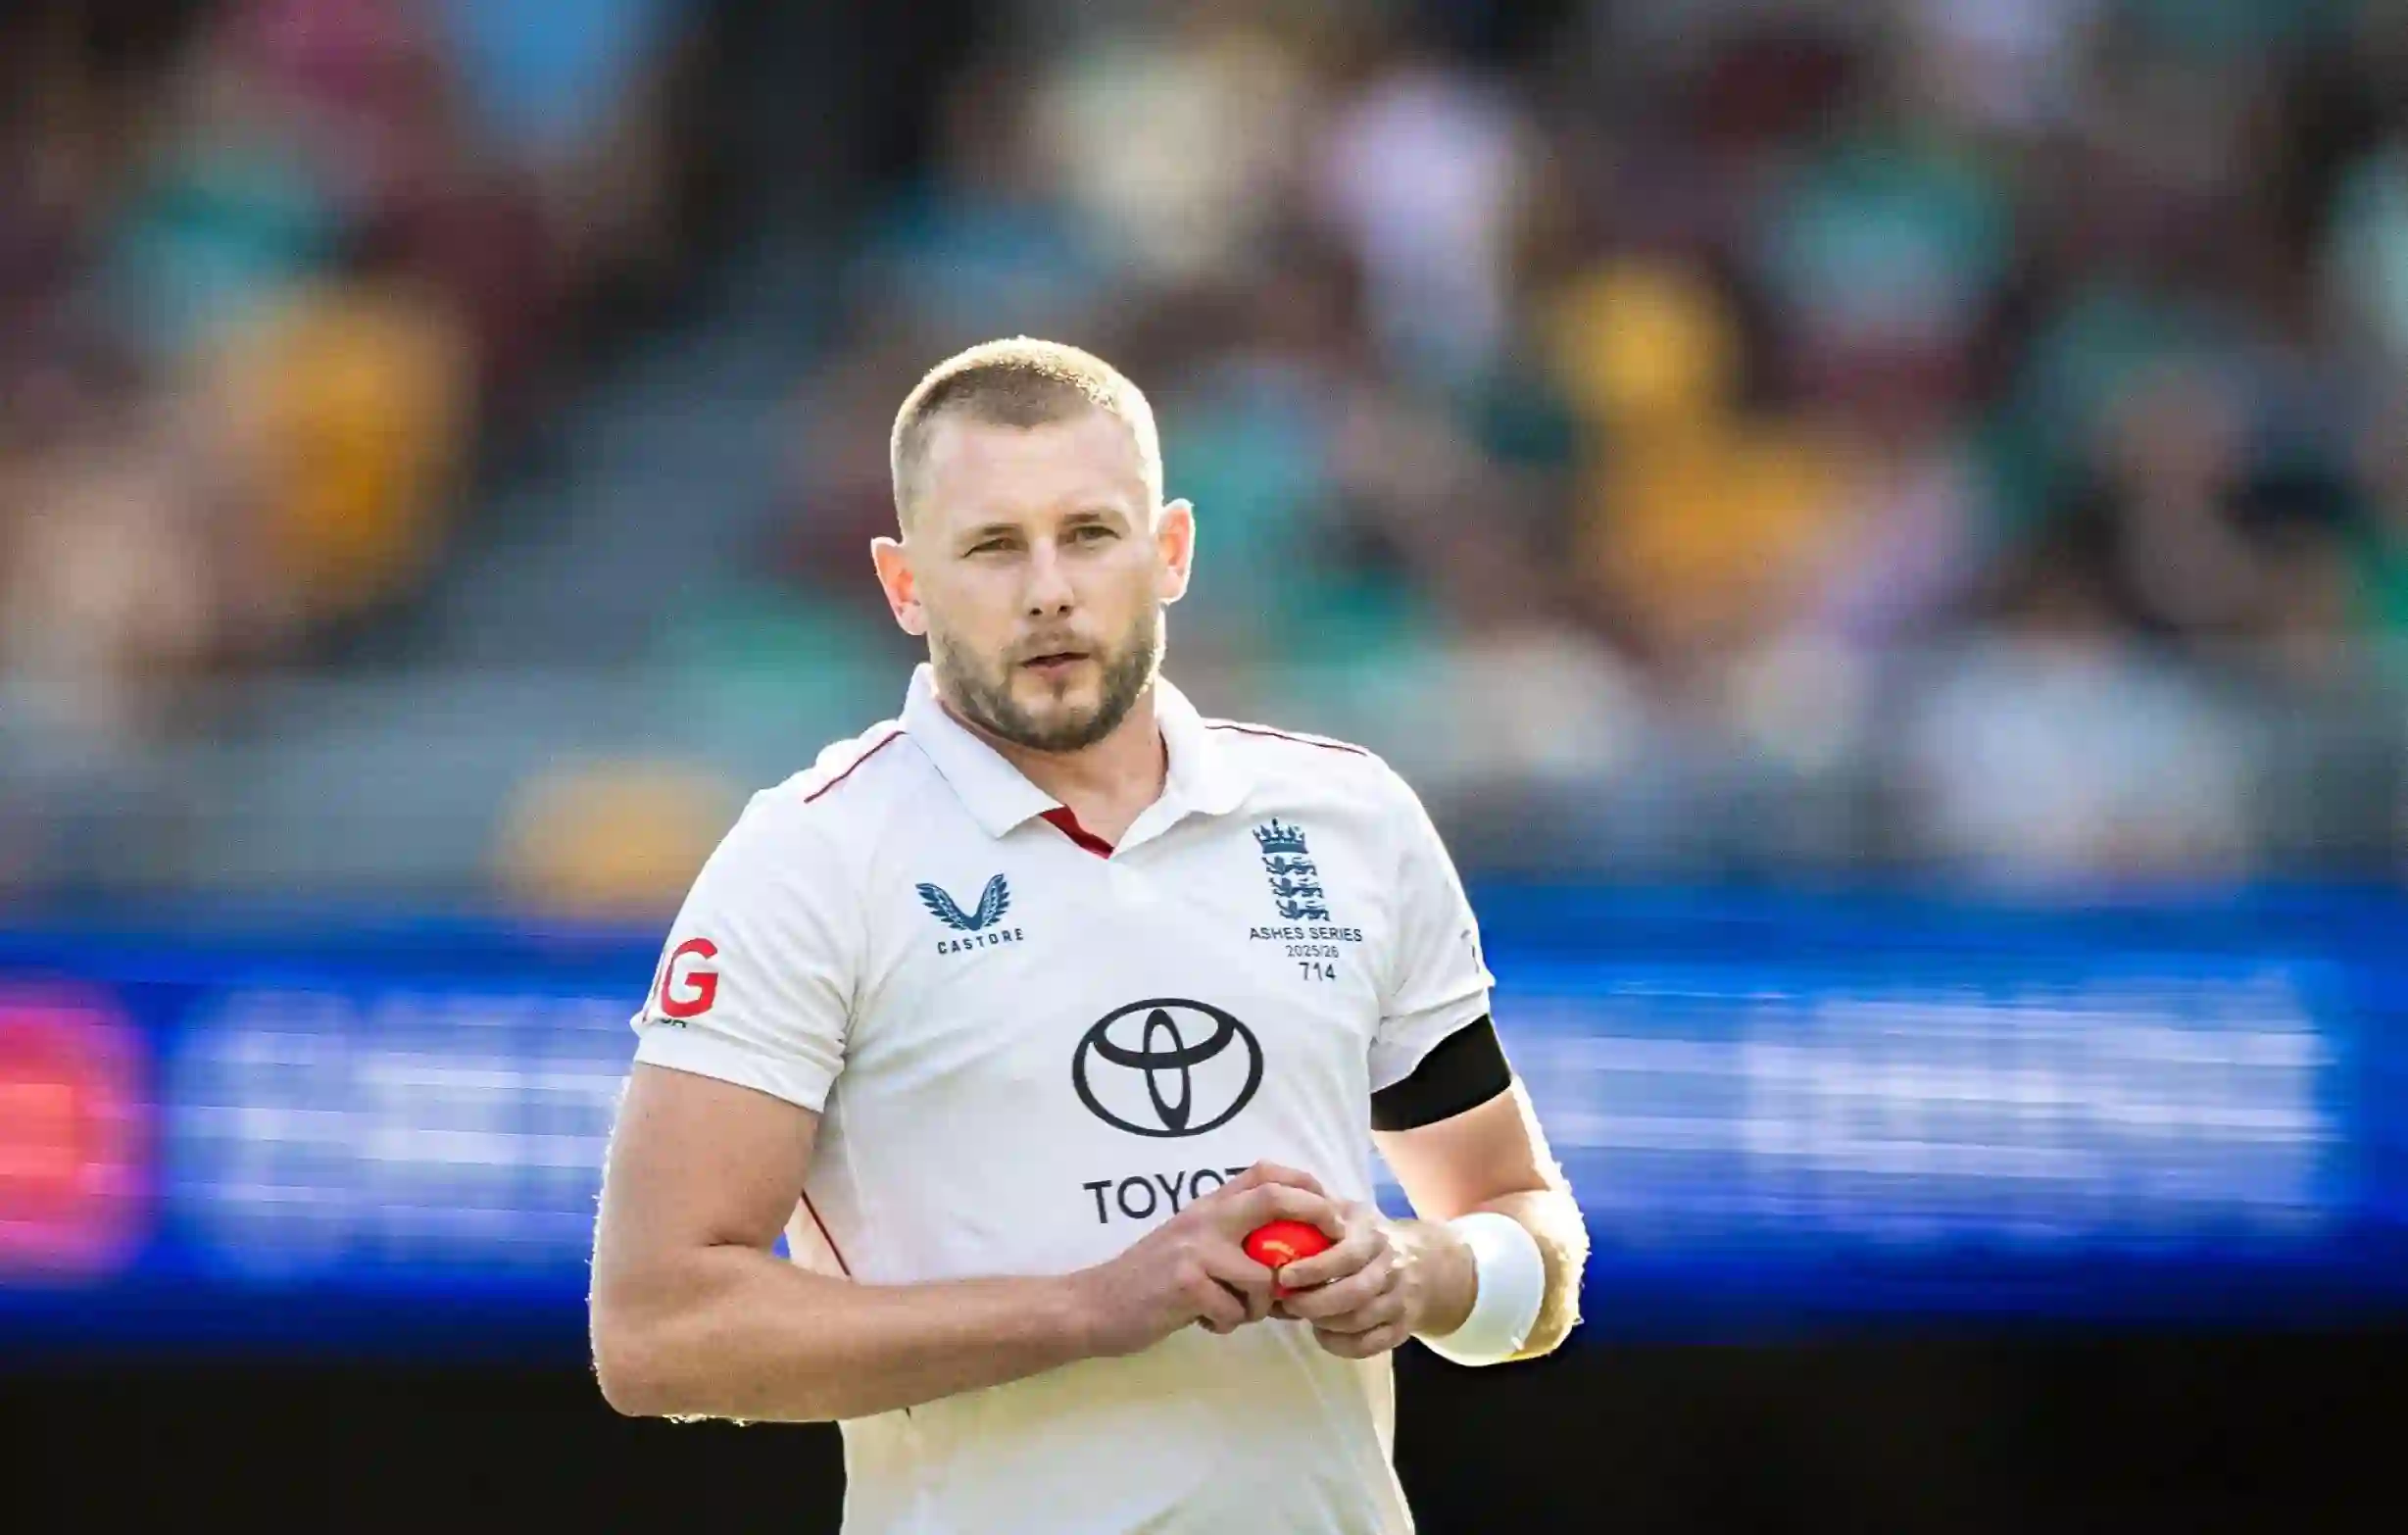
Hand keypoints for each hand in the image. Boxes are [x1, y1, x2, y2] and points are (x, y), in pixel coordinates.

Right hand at [1069, 1163, 1343, 1357]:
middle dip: (1315, 1217)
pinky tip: (1203, 1322)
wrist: (1095, 1304)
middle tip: (1334, 1244)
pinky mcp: (1187, 1284)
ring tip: (1232, 1313)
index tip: (1331, 1209)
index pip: (1265, 1173)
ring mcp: (1196, 1249)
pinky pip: (1236, 1312)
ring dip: (1259, 1307)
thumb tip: (1292, 1256)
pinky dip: (1227, 1324)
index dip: (1305, 1184)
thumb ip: (1233, 1240)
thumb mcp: (1192, 1245)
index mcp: (1209, 1205)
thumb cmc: (1150, 1281)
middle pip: (1274, 1198)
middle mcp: (1205, 1218)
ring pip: (1264, 1277)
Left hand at [1272, 1206, 1473, 1359]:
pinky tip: (1323, 1332)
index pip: (1348, 1255)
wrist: (1421, 1261)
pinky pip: (1369, 1346)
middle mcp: (1392, 1268)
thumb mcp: (1347, 1212)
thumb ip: (1318, 1208)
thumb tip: (1276, 1207)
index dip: (1314, 1269)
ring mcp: (1400, 1300)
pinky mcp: (1402, 1328)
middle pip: (1354, 1294)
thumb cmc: (1365, 1235)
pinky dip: (1340, 1345)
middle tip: (1288, 1302)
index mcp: (1374, 1236)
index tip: (1284, 1275)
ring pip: (1360, 1322)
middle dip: (1314, 1303)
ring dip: (1324, 1323)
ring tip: (1303, 1314)